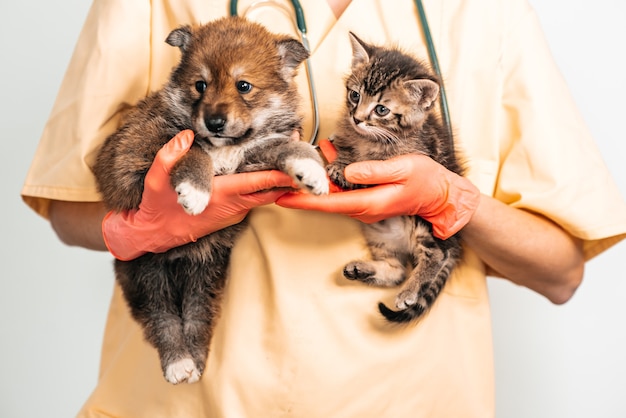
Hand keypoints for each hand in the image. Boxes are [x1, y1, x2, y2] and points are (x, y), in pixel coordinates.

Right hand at [102, 130, 293, 259]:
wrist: (155, 234)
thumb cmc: (157, 206)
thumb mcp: (156, 178)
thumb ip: (170, 155)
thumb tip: (187, 135)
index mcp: (222, 194)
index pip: (260, 183)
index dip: (282, 173)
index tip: (301, 161)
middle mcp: (234, 206)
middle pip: (272, 190)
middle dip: (289, 174)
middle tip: (304, 151)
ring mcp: (235, 212)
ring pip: (265, 196)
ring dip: (279, 180)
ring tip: (290, 156)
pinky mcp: (233, 216)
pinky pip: (256, 200)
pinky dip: (266, 187)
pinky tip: (268, 171)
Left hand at [277, 139, 479, 238]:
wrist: (442, 196)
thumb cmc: (426, 180)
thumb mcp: (402, 169)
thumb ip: (374, 171)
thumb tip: (347, 172)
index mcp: (369, 203)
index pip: (328, 203)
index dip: (303, 200)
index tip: (282, 196)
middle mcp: (364, 208)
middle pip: (326, 201)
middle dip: (303, 189)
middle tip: (281, 175)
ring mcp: (366, 206)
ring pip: (334, 194)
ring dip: (318, 178)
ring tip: (306, 156)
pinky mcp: (369, 200)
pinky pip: (344, 190)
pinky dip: (333, 175)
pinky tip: (329, 154)